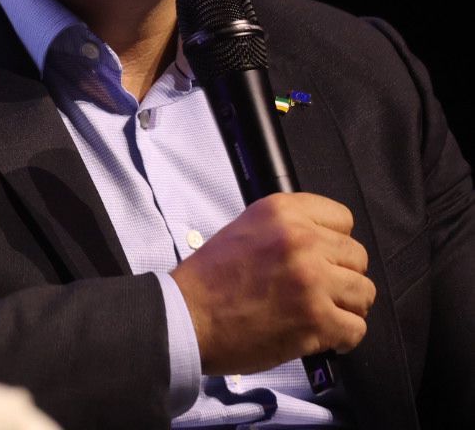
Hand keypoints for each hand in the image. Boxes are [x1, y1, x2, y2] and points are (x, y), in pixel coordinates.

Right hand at [171, 193, 374, 374]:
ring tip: (320, 313)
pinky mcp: (317, 319)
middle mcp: (301, 240)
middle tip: (319, 291)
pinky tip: (321, 336)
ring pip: (363, 292)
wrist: (186, 316)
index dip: (334, 242)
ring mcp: (312, 280)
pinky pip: (357, 329)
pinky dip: (342, 338)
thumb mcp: (245, 230)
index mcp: (281, 212)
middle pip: (357, 257)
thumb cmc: (209, 281)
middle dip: (342, 277)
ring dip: (345, 307)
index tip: (323, 257)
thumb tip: (325, 245)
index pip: (342, 218)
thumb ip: (286, 230)